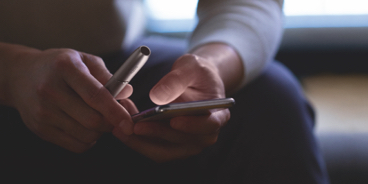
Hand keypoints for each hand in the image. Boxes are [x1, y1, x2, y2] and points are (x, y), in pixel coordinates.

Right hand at [6, 47, 133, 152]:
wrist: (21, 75)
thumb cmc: (60, 66)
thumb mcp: (84, 60)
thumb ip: (108, 76)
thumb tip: (127, 93)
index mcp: (66, 68)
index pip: (96, 95)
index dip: (116, 112)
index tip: (129, 123)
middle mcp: (51, 90)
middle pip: (92, 120)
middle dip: (110, 123)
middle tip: (113, 116)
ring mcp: (43, 111)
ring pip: (85, 135)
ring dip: (100, 132)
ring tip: (97, 118)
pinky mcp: (40, 128)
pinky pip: (75, 145)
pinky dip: (88, 140)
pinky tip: (85, 127)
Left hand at [113, 53, 230, 162]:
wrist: (194, 80)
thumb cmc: (196, 72)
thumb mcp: (190, 67)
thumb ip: (176, 80)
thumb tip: (157, 97)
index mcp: (218, 114)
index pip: (208, 126)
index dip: (192, 126)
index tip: (174, 120)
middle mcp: (205, 134)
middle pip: (182, 141)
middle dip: (157, 133)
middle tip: (135, 122)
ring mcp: (188, 143)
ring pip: (164, 151)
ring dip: (142, 141)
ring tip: (121, 125)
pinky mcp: (172, 145)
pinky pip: (154, 149)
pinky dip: (138, 141)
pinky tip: (122, 128)